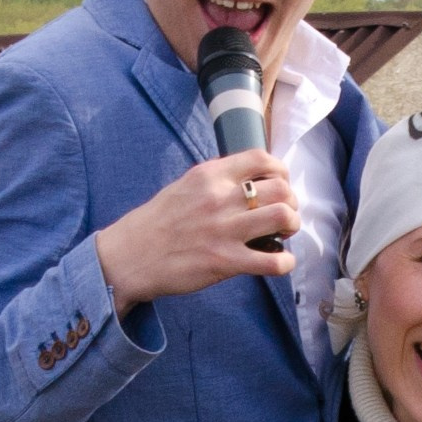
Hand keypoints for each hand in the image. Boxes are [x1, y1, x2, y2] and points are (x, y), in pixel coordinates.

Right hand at [94, 151, 301, 311]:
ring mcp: (224, 230)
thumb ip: (215, 178)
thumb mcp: (183, 186)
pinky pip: (272, 261)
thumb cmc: (156, 223)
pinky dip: (285, 263)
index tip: (281, 184)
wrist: (128, 256)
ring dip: (292, 226)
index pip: (261, 159)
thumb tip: (245, 174)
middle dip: (291, 202)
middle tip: (284, 215)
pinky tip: (280, 262)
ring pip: (283, 216)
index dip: (281, 171)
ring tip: (284, 234)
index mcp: (209, 176)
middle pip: (280, 188)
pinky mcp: (225, 261)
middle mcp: (219, 198)